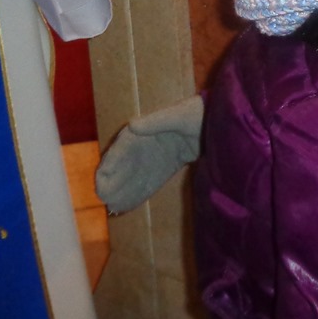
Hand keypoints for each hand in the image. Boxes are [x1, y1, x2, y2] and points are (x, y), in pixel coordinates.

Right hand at [95, 94, 204, 213]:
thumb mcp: (177, 116)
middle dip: (113, 180)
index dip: (111, 162)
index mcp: (146, 128)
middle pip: (125, 164)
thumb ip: (156, 122)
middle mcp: (147, 143)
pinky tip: (130, 203)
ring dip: (124, 190)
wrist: (216, 121)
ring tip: (112, 206)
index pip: (123, 146)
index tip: (101, 177)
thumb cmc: (195, 112)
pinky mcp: (168, 164)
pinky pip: (151, 181)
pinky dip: (140, 192)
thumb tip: (132, 126)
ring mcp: (157, 155)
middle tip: (103, 197)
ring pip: (136, 176)